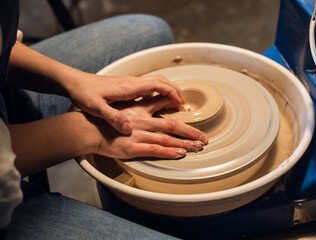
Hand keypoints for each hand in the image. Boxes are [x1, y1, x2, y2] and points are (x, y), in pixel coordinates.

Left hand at [67, 72, 184, 134]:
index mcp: (129, 87)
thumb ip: (114, 118)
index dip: (173, 94)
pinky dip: (159, 92)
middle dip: (175, 91)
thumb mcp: (97, 108)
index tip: (181, 105)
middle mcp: (132, 83)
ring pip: (156, 82)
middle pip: (162, 81)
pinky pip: (148, 87)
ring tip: (174, 104)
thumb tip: (129, 129)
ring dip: (168, 91)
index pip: (159, 85)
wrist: (73, 82)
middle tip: (183, 105)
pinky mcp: (126, 87)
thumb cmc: (84, 93)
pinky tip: (157, 103)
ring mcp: (130, 83)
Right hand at [88, 96, 207, 159]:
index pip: (164, 106)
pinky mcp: (133, 149)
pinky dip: (169, 152)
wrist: (86, 130)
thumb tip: (151, 102)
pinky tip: (180, 153)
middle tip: (204, 138)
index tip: (190, 112)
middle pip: (173, 125)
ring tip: (199, 146)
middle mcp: (143, 122)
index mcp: (140, 110)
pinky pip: (155, 150)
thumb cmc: (102, 120)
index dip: (179, 109)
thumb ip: (137, 105)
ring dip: (185, 143)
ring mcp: (139, 136)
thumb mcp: (121, 106)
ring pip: (168, 139)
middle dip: (191, 132)